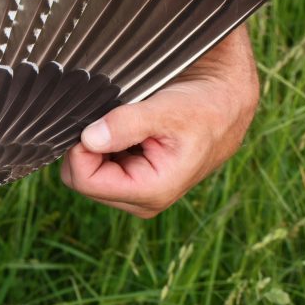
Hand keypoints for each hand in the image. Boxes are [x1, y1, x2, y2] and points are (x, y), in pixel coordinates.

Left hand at [60, 28, 258, 217]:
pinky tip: (124, 132)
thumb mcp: (167, 109)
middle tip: (111, 122)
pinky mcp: (132, 182)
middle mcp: (141, 200)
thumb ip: (127, 124)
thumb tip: (89, 139)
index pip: (84, 181)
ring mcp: (135, 193)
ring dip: (95, 146)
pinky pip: (97, 166)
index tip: (92, 124)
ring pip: (86, 173)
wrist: (224, 104)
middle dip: (87, 148)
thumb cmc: (203, 108)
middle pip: (80, 179)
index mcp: (151, 191)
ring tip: (124, 126)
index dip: (79, 150)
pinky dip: (101, 146)